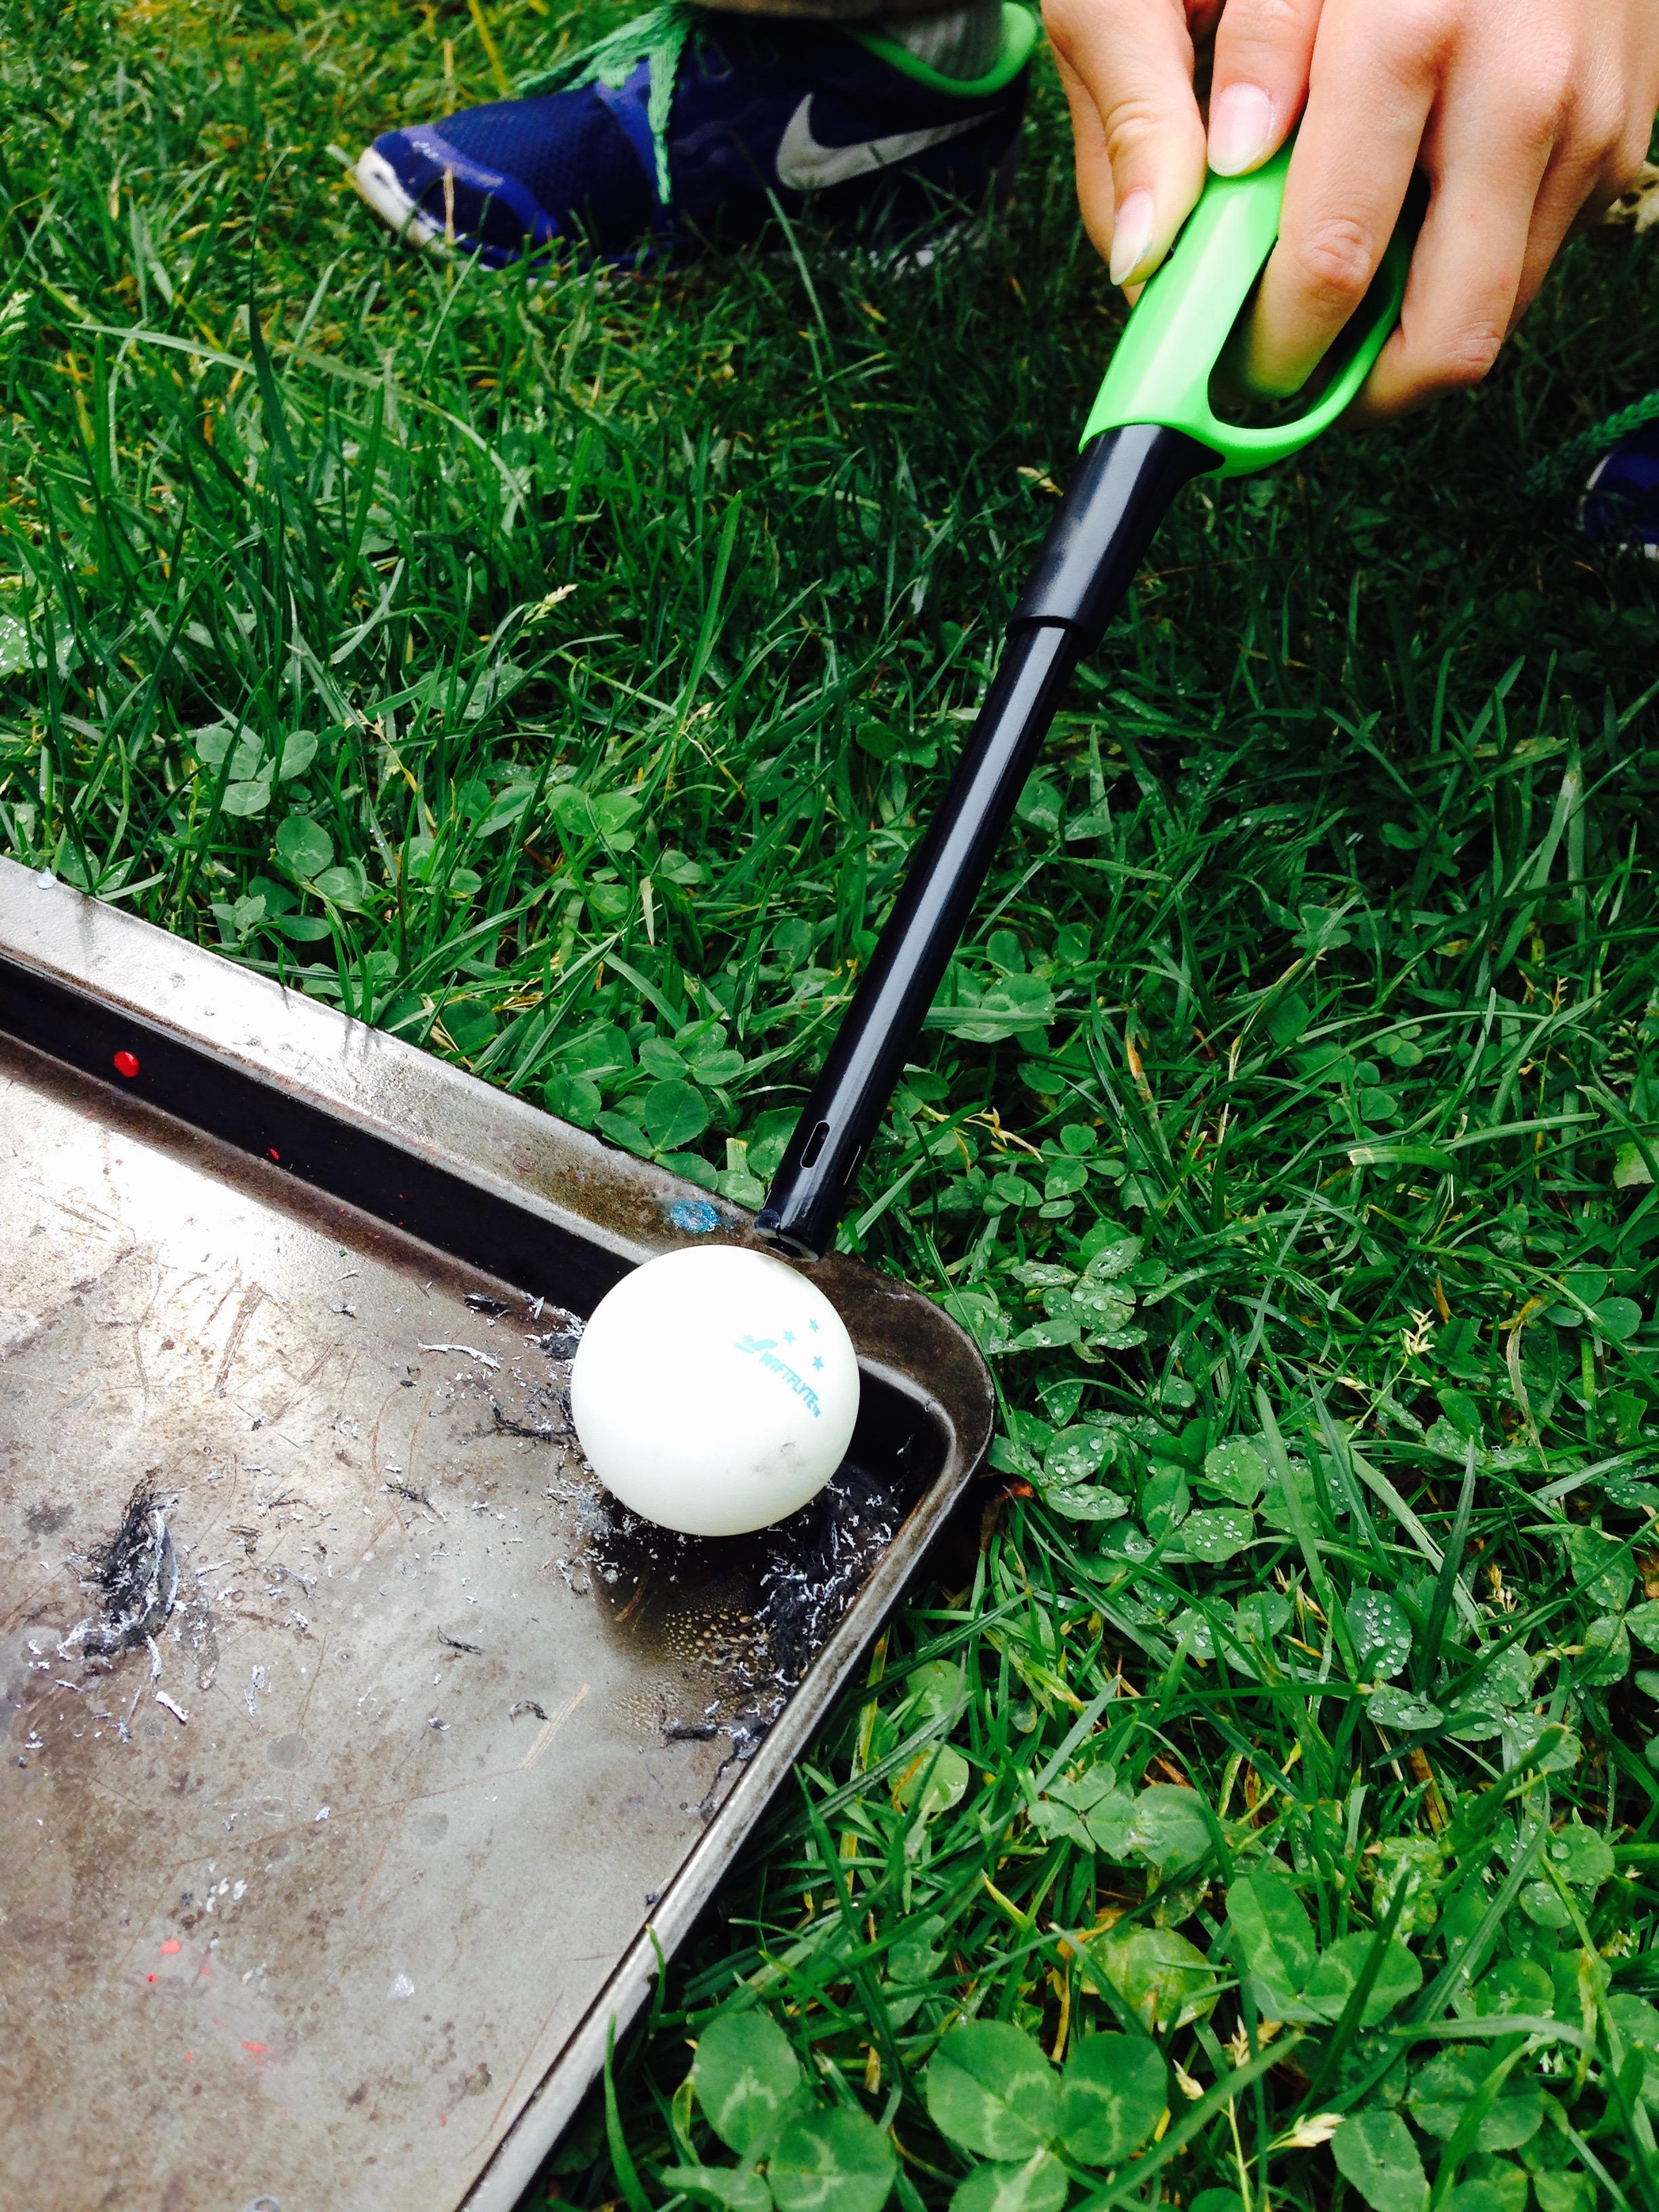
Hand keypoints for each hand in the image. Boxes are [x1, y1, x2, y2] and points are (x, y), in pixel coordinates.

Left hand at [1043, 0, 1658, 418]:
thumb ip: (1149, 102)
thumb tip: (1141, 251)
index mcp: (1411, 28)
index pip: (1330, 264)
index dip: (1268, 351)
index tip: (1224, 376)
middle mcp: (1526, 76)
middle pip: (1451, 332)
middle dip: (1355, 381)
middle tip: (1284, 368)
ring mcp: (1592, 105)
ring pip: (1501, 309)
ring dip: (1411, 329)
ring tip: (1336, 291)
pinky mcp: (1627, 121)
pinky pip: (1538, 250)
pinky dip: (1461, 263)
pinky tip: (1406, 215)